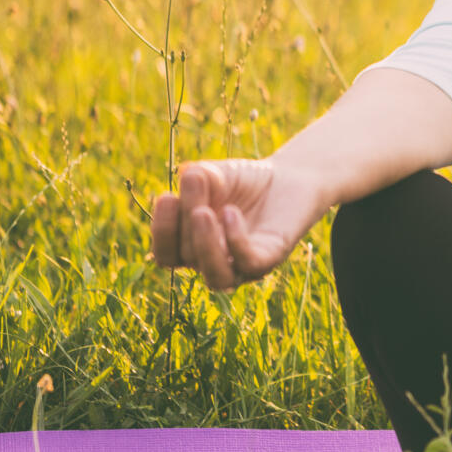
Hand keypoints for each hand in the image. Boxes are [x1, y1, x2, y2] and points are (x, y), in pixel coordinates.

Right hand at [149, 158, 328, 291]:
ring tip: (202, 212)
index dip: (162, 231)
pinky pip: (248, 264)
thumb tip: (188, 177)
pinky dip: (236, 241)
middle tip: (196, 182)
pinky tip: (231, 213)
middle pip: (188, 256)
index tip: (167, 196)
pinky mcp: (269, 258)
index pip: (166, 255)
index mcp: (192, 246)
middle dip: (186, 219)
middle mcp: (214, 262)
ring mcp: (242, 265)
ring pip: (216, 277)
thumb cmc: (244, 181)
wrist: (289, 178)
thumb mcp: (214, 174)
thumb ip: (197, 177)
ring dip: (205, 246)